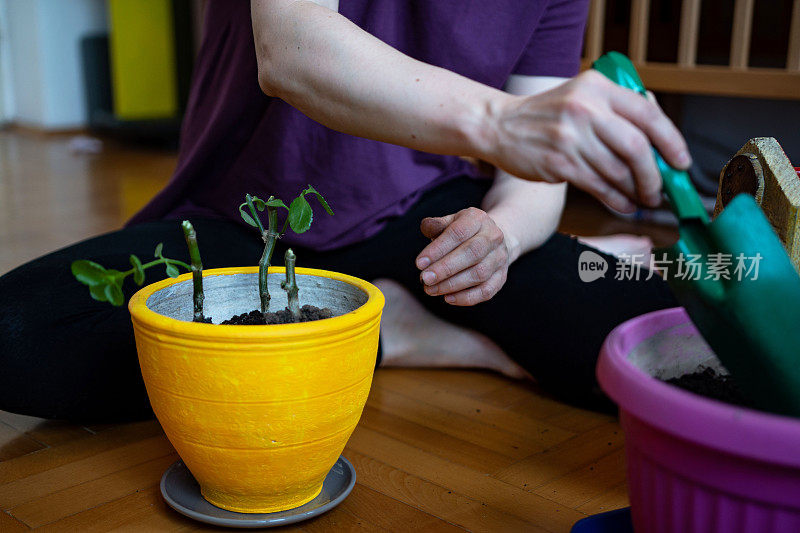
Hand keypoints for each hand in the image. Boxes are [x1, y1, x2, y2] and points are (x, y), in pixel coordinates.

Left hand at [416, 207, 508, 305]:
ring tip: (431, 289)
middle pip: (472, 253)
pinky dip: (466, 297)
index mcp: (477, 219)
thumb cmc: (464, 233)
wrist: (493, 240)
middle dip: (446, 268)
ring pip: (479, 274)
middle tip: (425, 279)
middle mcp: (493, 237)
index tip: (419, 263)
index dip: (438, 249)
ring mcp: (500, 258)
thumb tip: (426, 227)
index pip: (458, 233)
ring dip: (452, 285)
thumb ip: (437, 225)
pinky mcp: (502, 277)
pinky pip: (486, 291)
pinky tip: (448, 298)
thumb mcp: (451, 222)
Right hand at [480, 70, 690, 212]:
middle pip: (637, 147)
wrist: (501, 126)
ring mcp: (570, 137)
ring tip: (642, 199)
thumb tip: (662, 142)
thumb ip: (617, 110)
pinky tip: (623, 204)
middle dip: (654, 175)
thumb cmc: (547, 115)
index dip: (671, 142)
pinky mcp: (559, 163)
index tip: (681, 162)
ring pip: (618, 171)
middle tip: (660, 190)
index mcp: (598, 88)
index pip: (648, 115)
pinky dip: (616, 199)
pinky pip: (598, 186)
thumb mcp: (582, 96)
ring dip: (635, 191)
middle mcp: (585, 109)